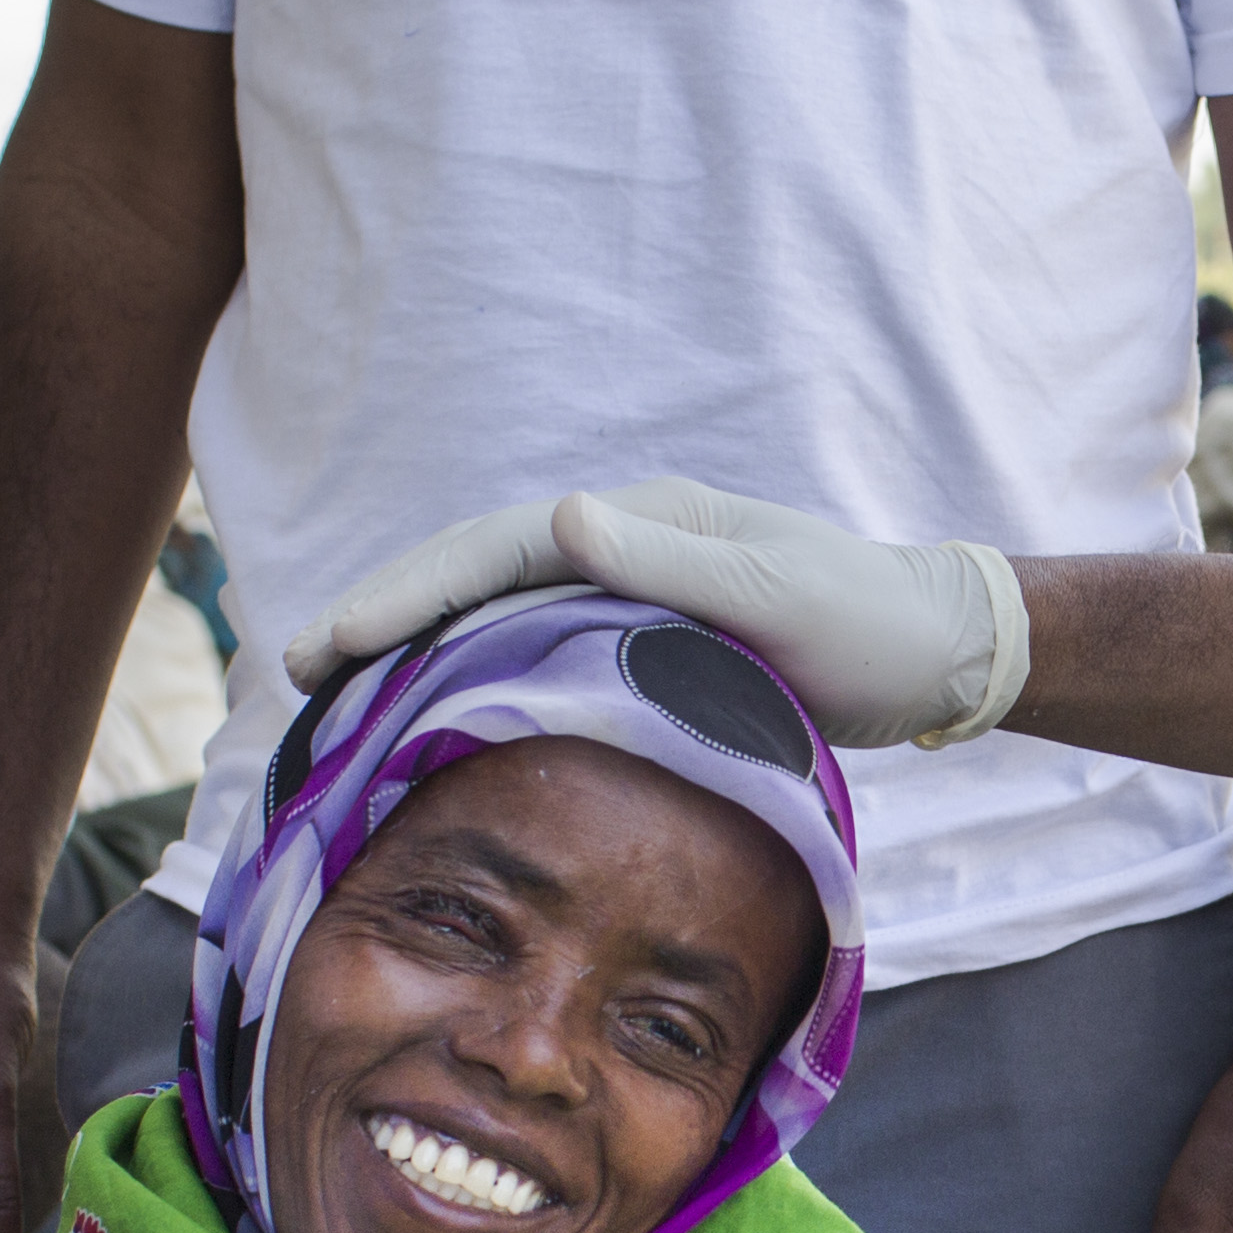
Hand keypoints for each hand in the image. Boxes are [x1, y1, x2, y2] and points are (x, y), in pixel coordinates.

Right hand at [286, 479, 1026, 750]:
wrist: (937, 650)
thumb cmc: (865, 625)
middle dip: (383, 611)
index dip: (411, 588)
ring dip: (413, 643)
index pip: (495, 547)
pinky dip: (469, 670)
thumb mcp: (775, 597)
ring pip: (493, 612)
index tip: (338, 633)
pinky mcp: (642, 640)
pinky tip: (428, 712)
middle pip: (474, 572)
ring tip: (332, 689)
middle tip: (295, 664)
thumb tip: (561, 520)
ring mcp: (628, 590)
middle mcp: (622, 545)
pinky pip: (532, 648)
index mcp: (640, 523)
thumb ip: (671, 564)